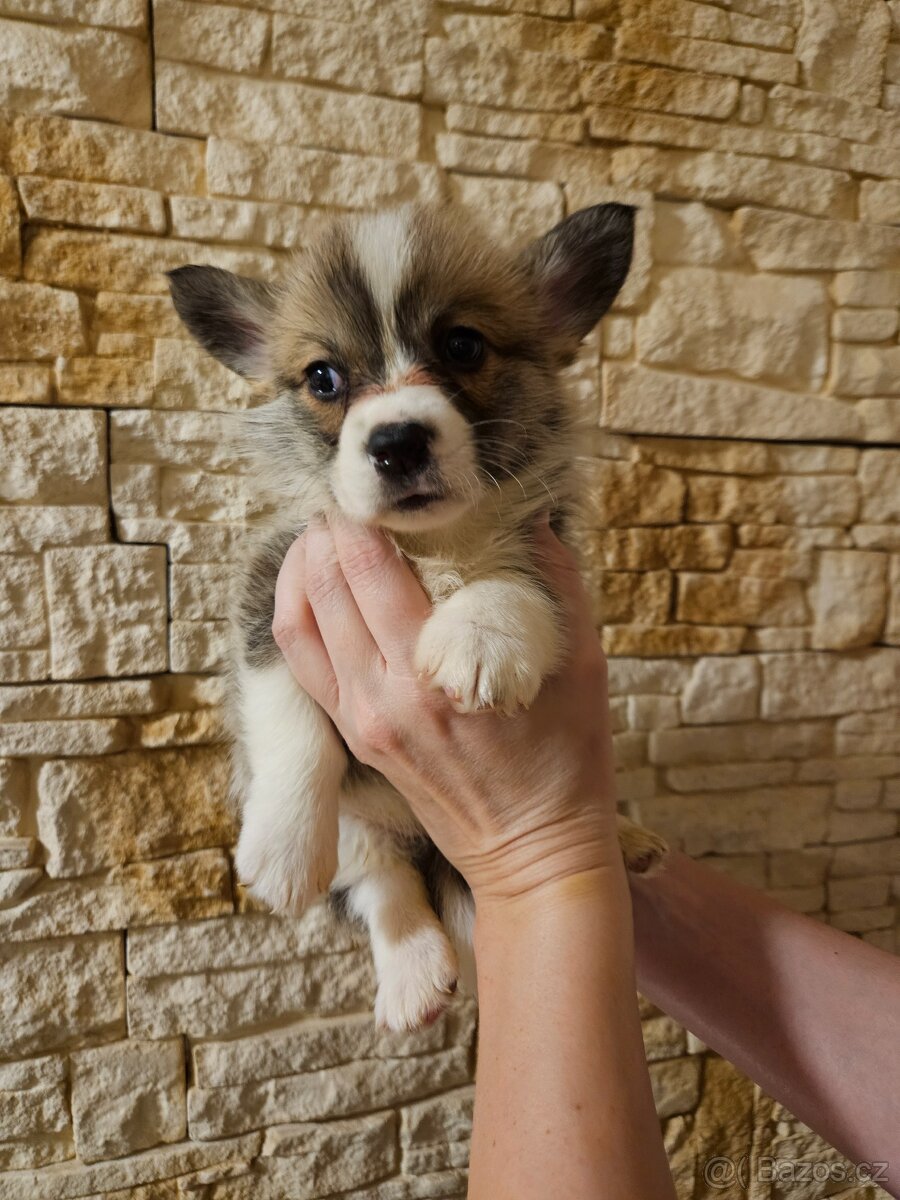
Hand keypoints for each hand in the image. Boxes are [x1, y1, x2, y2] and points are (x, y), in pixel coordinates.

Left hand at [272, 513, 621, 904]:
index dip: (359, 514)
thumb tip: (533, 515)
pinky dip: (298, 615)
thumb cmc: (566, 761)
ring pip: (297, 624)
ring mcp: (361, 720)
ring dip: (303, 567)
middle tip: (348, 493)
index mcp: (436, 672)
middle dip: (327, 528)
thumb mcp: (582, 664)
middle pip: (324, 586)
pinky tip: (315, 587)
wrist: (534, 854)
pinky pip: (303, 665)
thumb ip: (556, 580)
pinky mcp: (354, 738)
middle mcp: (383, 695)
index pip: (369, 568)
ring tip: (325, 531)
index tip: (373, 484)